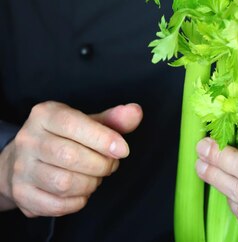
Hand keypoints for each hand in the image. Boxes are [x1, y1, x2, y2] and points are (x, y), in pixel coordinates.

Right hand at [0, 101, 142, 216]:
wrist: (23, 158)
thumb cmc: (62, 137)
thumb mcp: (85, 122)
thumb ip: (112, 119)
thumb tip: (135, 113)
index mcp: (44, 114)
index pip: (73, 124)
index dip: (102, 138)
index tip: (123, 150)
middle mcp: (28, 139)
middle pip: (69, 156)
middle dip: (100, 164)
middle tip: (110, 165)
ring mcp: (21, 168)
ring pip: (64, 183)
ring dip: (90, 183)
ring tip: (96, 177)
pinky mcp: (22, 194)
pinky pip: (57, 205)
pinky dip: (78, 201)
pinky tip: (83, 191)